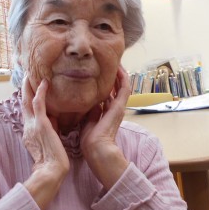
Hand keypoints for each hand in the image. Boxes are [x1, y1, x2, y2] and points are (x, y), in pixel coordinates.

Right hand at [21, 77, 69, 209]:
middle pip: (23, 104)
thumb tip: (55, 120)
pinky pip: (38, 104)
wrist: (51, 171)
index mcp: (29, 133)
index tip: (28, 90)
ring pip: (27, 101)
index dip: (26, 100)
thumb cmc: (53, 162)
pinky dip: (40, 92)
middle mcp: (28, 127)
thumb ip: (49, 130)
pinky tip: (43, 82)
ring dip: (28, 87)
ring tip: (30, 74)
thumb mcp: (48, 143)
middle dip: (23, 90)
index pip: (27, 113)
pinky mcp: (41, 124)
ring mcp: (33, 125)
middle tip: (24, 76)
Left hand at [79, 65, 130, 189]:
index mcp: (106, 112)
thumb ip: (89, 110)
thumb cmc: (89, 139)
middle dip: (113, 75)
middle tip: (108, 62)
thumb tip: (83, 100)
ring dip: (120, 73)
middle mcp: (115, 108)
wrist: (97, 149)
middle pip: (116, 87)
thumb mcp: (87, 120)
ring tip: (116, 60)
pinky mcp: (121, 106)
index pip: (108, 93)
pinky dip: (123, 77)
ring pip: (123, 85)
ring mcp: (119, 107)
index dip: (105, 82)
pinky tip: (120, 67)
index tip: (98, 71)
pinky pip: (125, 88)